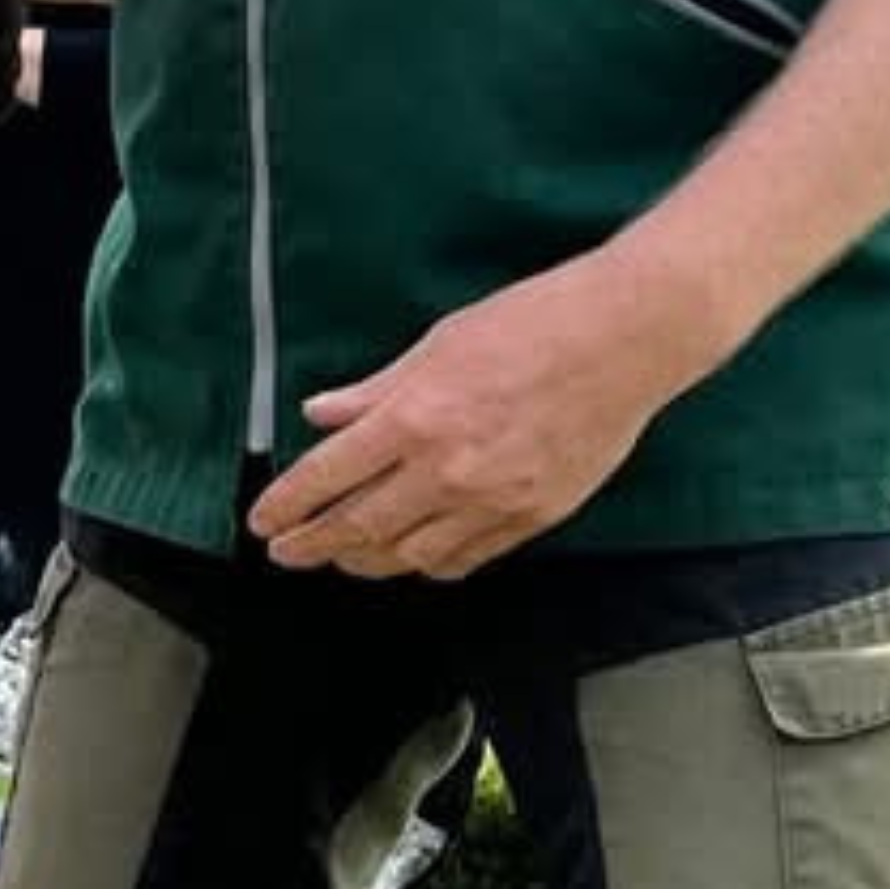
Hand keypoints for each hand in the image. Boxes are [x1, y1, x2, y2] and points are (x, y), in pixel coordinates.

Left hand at [251, 253, 712, 579]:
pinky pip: (465, 558)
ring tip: (343, 557)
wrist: (626, 339)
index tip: (263, 523)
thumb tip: (320, 415)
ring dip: (366, 561)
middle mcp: (447, 470)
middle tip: (287, 554)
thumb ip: (374, 390)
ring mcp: (493, 500)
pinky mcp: (533, 516)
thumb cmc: (532, 325)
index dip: (286, 506)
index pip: (326, 478)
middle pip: (359, 527)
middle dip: (313, 545)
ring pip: (409, 555)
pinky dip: (429, 564)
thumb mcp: (437, 345)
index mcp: (413, 420)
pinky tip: (413, 558)